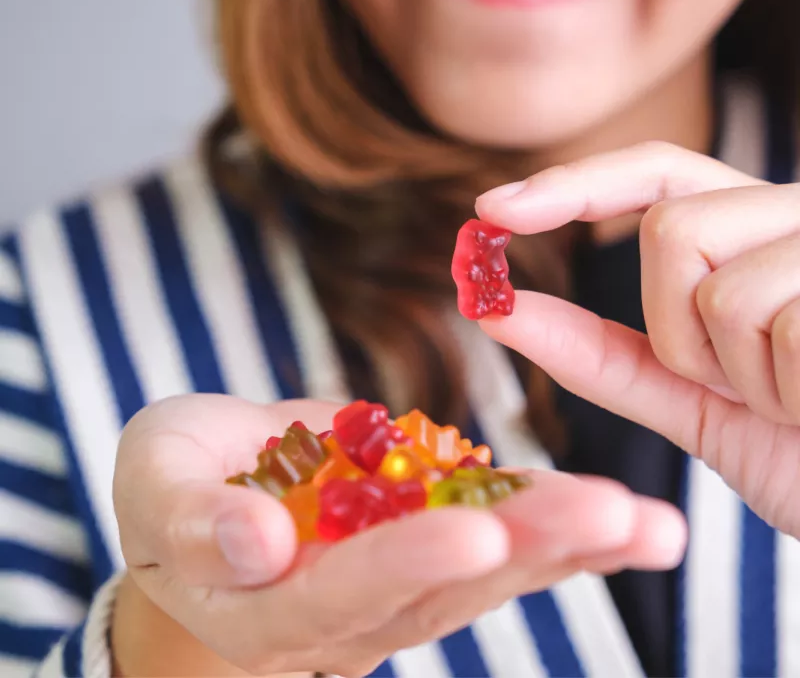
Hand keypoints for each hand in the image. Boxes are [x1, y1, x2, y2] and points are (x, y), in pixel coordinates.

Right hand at [112, 394, 684, 676]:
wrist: (216, 489)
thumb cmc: (173, 485)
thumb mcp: (158, 487)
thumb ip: (195, 521)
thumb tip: (254, 544)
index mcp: (274, 606)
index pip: (344, 594)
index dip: (402, 566)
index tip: (469, 534)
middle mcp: (353, 606)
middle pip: (445, 589)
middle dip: (529, 549)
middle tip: (612, 518)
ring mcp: (402, 575)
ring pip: (490, 566)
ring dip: (570, 543)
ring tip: (647, 523)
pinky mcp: (431, 535)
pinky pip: (499, 529)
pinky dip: (560, 523)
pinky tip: (625, 513)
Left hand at [477, 141, 799, 538]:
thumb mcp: (691, 399)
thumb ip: (598, 353)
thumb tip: (498, 309)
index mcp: (758, 234)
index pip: (659, 173)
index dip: (574, 184)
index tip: (490, 208)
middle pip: (673, 230)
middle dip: (678, 329)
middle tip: (739, 385)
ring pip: (721, 286)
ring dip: (739, 375)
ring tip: (795, 401)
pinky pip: (783, 327)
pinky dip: (788, 393)